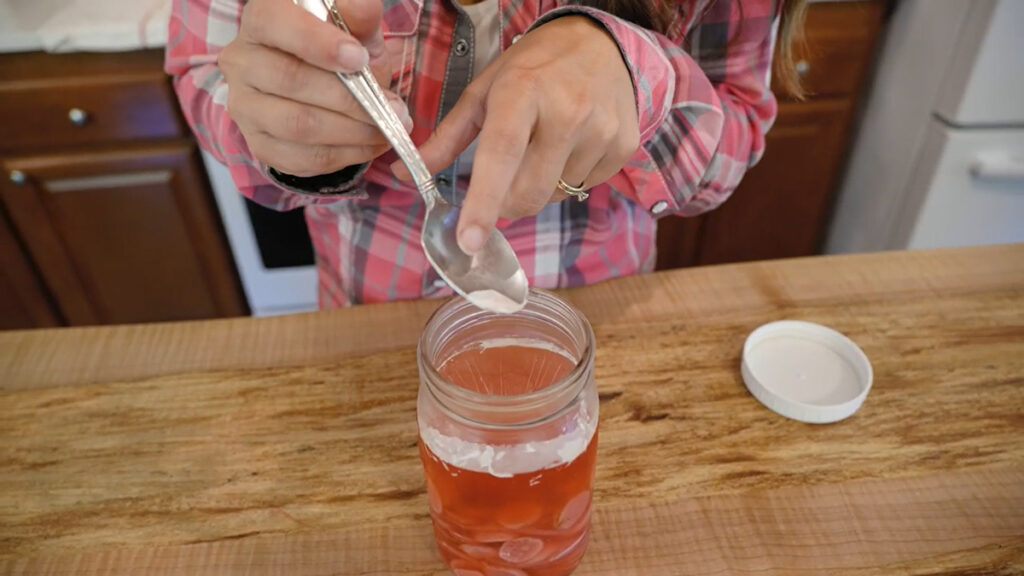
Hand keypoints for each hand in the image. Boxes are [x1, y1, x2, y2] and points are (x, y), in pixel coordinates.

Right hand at [220, 0, 411, 176]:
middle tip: (392, 108)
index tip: (360, 59)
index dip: (319, 44)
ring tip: (385, 129)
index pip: (276, 24)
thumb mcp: (354, 28)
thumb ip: (359, 16)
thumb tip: (364, 5)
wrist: (318, 87)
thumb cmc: (337, 49)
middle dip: (350, 99)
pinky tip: (368, 145)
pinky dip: (343, 155)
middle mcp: (242, 60)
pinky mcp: (258, 143)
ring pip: (297, 125)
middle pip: (291, 81)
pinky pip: (301, 158)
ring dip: (351, 132)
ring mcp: (245, 105)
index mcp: (262, 19)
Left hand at [394, 16, 638, 253]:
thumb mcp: (485, 90)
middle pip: (528, 193)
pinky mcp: (623, 146)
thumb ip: (447, 137)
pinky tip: (571, 145)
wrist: (600, 41)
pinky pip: (584, 188)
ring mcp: (601, 130)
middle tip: (503, 178)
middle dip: (506, 202)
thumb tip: (404, 173)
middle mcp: (567, 110)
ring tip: (545, 145)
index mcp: (523, 92)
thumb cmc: (534, 67)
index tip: (469, 239)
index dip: (482, 202)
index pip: (500, 155)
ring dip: (540, 186)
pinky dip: (569, 178)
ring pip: (555, 195)